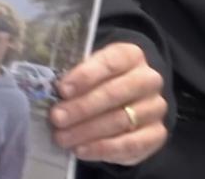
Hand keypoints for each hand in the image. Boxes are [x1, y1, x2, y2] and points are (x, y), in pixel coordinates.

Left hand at [50, 43, 167, 165]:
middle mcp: (148, 79)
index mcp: (130, 55)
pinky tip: (82, 150)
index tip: (62, 89)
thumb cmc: (98, 80)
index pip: (109, 63)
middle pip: (114, 93)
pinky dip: (104, 149)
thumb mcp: (87, 69)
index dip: (85, 76)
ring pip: (121, 120)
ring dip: (88, 131)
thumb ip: (73, 75)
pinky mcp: (157, 134)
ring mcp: (155, 107)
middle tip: (56, 118)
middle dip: (82, 107)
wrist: (127, 99)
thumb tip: (47, 88)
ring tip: (62, 137)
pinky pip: (132, 144)